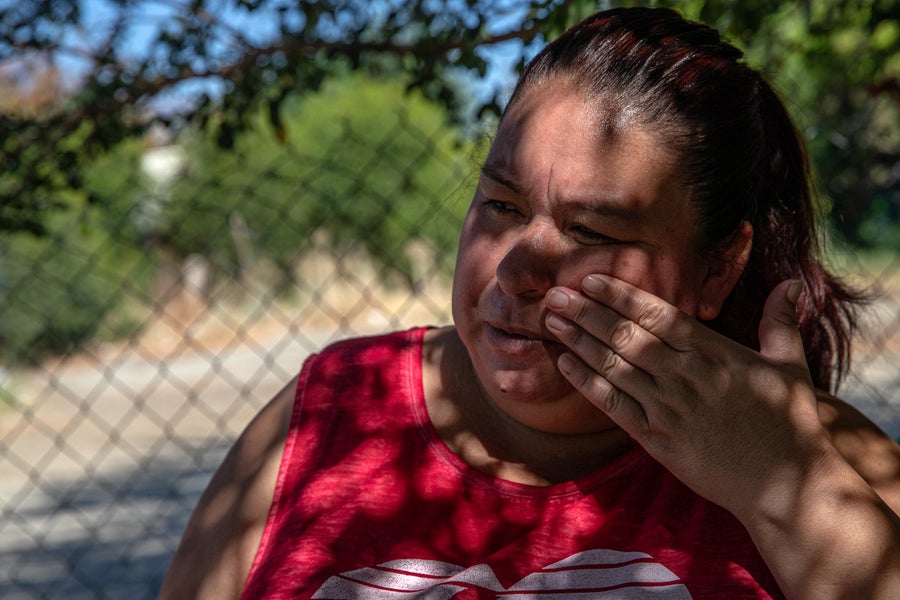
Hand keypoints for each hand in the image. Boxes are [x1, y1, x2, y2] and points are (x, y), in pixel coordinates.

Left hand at [544, 275, 830, 518]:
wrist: (784, 486)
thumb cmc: (790, 424)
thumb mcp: (790, 366)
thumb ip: (780, 322)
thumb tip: (792, 282)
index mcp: (713, 352)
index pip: (657, 315)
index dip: (620, 296)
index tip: (589, 280)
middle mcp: (685, 375)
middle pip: (626, 336)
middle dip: (587, 312)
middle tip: (554, 294)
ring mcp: (668, 407)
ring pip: (613, 366)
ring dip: (579, 341)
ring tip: (551, 320)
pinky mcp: (656, 439)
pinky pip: (613, 405)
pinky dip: (586, 383)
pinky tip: (564, 363)